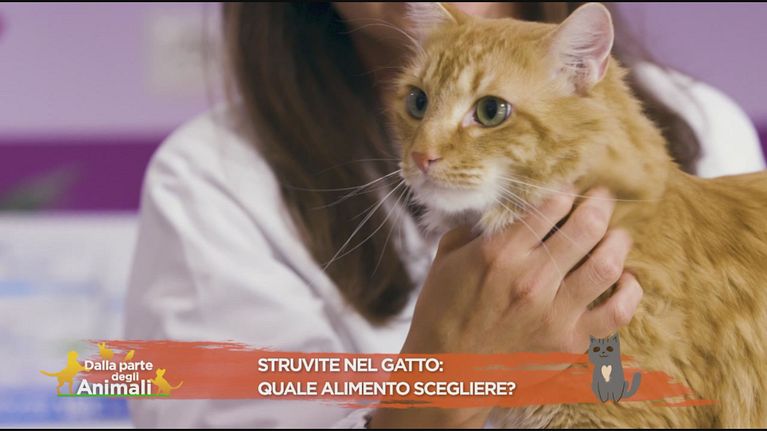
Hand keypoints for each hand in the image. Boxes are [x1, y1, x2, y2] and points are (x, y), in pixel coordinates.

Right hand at [369, 187, 642, 427]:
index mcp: (498, 253)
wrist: (448, 372)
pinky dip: (628, 292)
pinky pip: (616, 312)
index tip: (570, 191)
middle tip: (602, 199)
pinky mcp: (570, 341)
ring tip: (617, 234)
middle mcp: (531, 279)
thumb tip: (494, 213)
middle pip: (585, 228)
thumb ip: (470, 231)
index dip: (566, 193)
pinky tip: (625, 279)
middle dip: (598, 205)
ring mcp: (555, 313)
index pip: (549, 208)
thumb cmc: (441, 314)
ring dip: (617, 241)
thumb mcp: (444, 261)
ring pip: (606, 264)